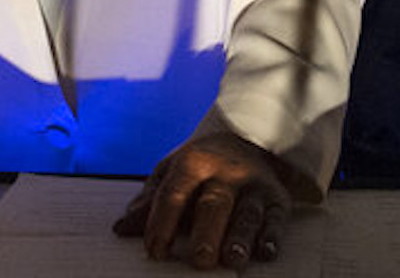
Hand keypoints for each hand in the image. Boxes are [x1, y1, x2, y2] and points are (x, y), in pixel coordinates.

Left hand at [114, 132, 291, 268]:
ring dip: (240, 238)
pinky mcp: (277, 198)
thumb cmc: (202, 166)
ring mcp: (254, 184)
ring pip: (248, 213)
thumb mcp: (172, 171)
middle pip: (214, 203)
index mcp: (193, 162)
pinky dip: (272, 235)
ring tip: (232, 259)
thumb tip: (122, 228)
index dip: (162, 222)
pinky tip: (265, 251)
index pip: (174, 193)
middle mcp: (226, 172)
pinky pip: (276, 217)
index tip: (155, 250)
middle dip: (207, 232)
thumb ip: (150, 199)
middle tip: (199, 259)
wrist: (246, 140)